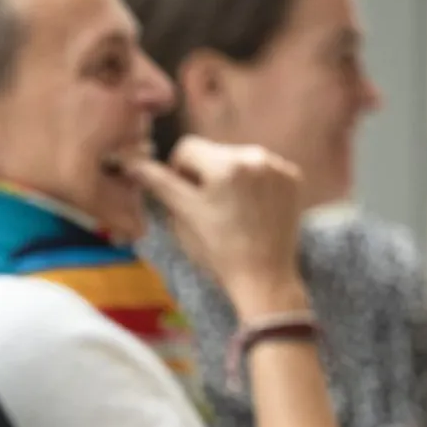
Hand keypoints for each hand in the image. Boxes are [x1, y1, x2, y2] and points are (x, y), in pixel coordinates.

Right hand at [126, 137, 306, 319]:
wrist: (265, 278)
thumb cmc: (218, 253)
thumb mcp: (184, 217)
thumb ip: (159, 184)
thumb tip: (133, 164)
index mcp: (224, 165)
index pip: (187, 148)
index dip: (178, 172)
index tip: (184, 197)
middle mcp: (254, 156)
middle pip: (214, 151)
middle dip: (205, 174)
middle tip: (207, 208)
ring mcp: (277, 166)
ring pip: (238, 159)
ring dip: (229, 177)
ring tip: (232, 211)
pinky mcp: (293, 177)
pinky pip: (262, 169)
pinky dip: (253, 184)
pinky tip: (251, 210)